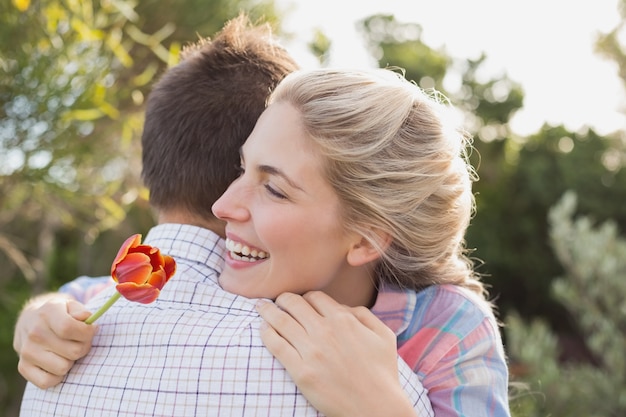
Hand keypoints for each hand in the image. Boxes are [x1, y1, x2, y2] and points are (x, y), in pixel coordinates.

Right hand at [13, 294, 97, 388]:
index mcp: (47, 313)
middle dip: (83, 347)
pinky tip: (58, 362)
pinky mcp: (23, 367)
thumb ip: (81, 311)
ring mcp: (26, 351)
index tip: (91, 330)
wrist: (30, 321)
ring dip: (70, 361)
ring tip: (67, 351)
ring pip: (63, 368)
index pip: (69, 328)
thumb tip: (85, 318)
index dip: (87, 332)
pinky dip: (57, 376)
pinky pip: (47, 382)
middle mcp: (34, 332)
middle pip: (73, 351)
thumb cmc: (59, 314)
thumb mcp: (71, 305)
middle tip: (79, 341)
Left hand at [256, 291, 417, 416]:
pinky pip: (276, 345)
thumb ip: (364, 314)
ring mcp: (311, 351)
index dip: (305, 297)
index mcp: (344, 320)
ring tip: (260, 308)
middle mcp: (325, 331)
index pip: (314, 296)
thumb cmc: (382, 372)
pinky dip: (266, 332)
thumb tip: (343, 307)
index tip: (299, 301)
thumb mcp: (383, 335)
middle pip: (293, 303)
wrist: (376, 407)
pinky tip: (263, 329)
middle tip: (276, 301)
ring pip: (280, 320)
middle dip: (282, 299)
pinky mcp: (301, 371)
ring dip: (267, 310)